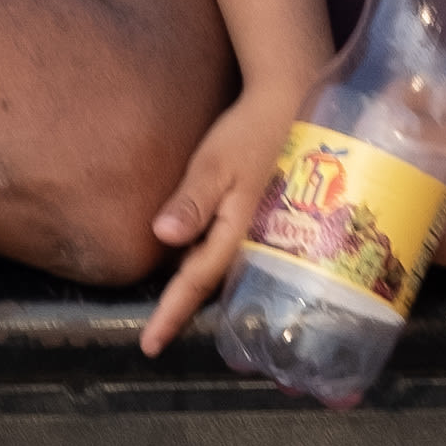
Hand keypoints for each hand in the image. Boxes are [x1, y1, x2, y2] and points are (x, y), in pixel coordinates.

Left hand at [137, 78, 308, 354]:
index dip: (172, 314)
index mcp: (240, 233)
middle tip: (158, 337)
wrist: (297, 100)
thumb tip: (162, 237)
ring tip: (176, 313)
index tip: (149, 346)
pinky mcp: (272, 220)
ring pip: (229, 273)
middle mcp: (256, 241)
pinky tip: (207, 268)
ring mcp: (268, 233)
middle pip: (215, 286)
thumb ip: (193, 201)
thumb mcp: (217, 163)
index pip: (197, 282)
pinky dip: (219, 266)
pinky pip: (239, 254)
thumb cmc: (253, 130)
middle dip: (187, 311)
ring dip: (204, 292)